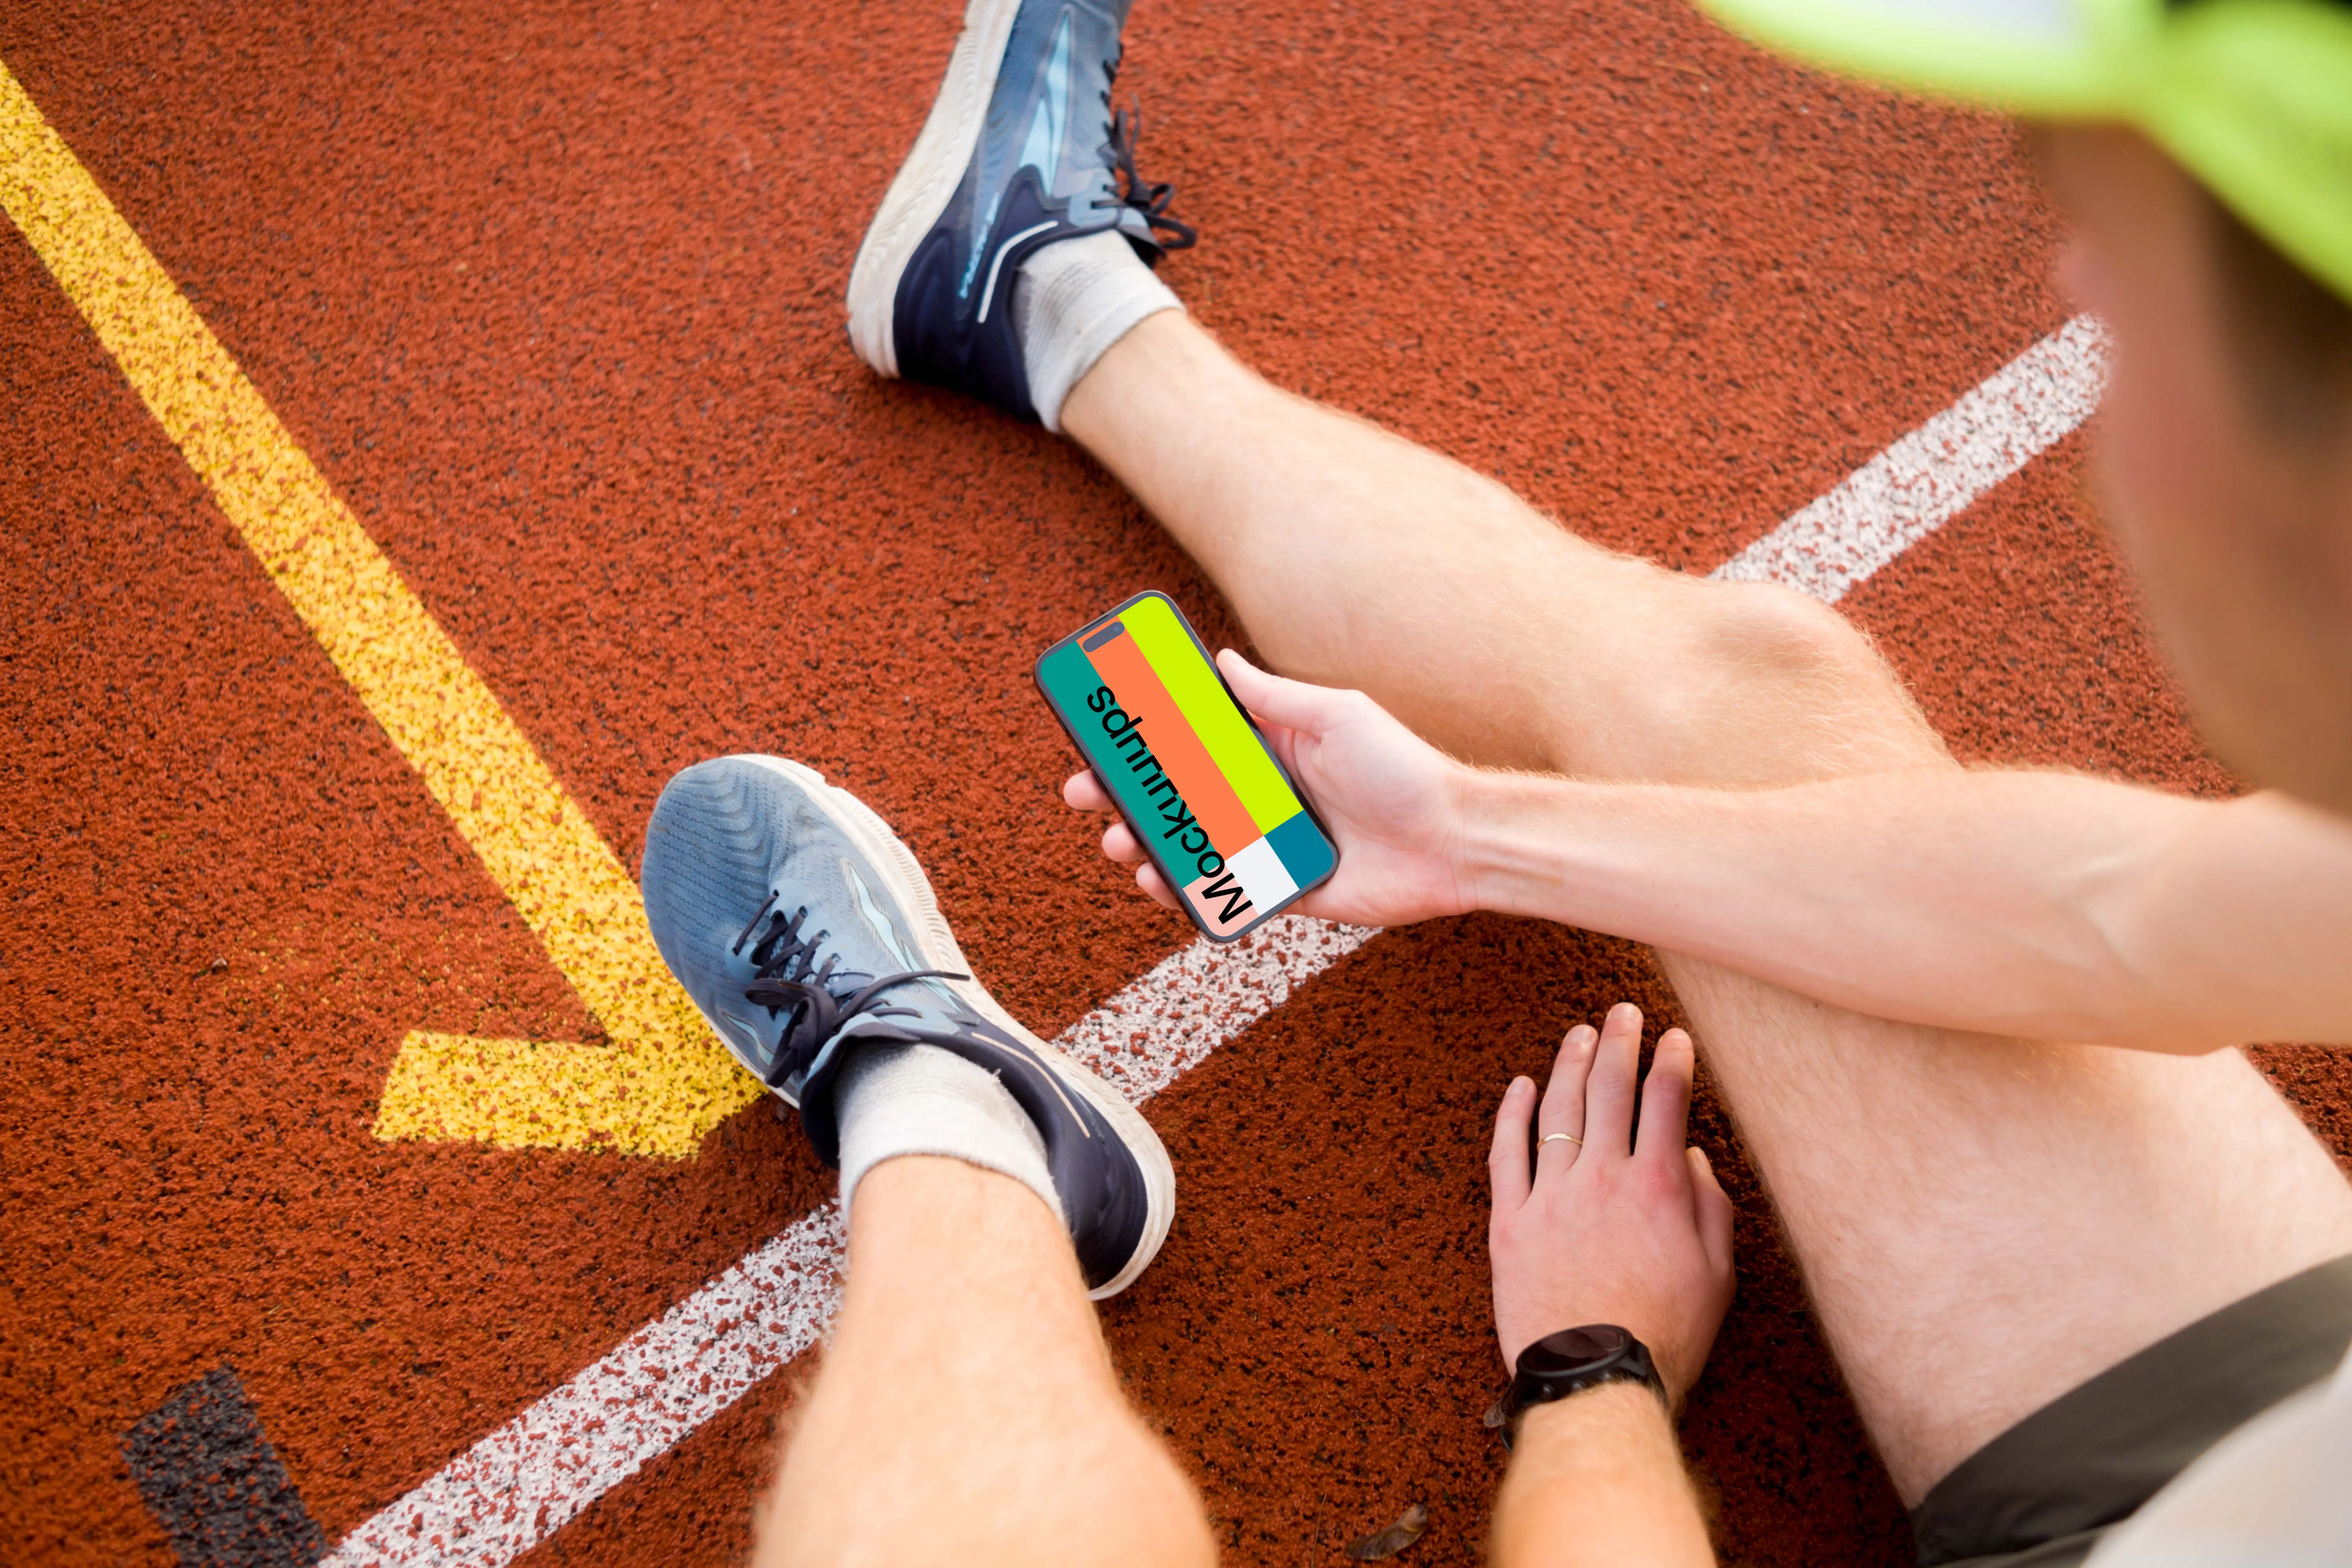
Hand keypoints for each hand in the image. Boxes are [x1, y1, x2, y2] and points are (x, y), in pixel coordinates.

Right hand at [1059, 650, 1472, 927]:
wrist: (1454, 841)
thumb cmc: (1404, 770)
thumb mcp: (1337, 714)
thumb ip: (1274, 696)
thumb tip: (1220, 659)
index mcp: (1271, 750)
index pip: (1194, 742)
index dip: (1146, 740)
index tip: (1102, 734)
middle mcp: (1263, 798)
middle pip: (1177, 796)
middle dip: (1124, 794)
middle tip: (1085, 794)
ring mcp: (1269, 846)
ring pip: (1189, 847)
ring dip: (1145, 844)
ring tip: (1121, 842)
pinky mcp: (1283, 891)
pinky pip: (1223, 893)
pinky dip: (1185, 890)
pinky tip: (1161, 882)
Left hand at [1487, 1004, 1734, 1406]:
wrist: (1594, 1380)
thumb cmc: (1665, 1335)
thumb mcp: (1717, 1276)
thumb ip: (1710, 1207)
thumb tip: (1691, 1155)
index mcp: (1658, 1188)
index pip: (1666, 1100)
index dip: (1672, 1060)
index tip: (1675, 1036)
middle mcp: (1603, 1179)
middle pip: (1609, 1089)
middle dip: (1619, 1042)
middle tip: (1622, 1012)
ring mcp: (1550, 1197)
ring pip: (1557, 1111)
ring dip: (1569, 1064)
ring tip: (1579, 1034)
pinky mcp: (1509, 1223)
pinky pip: (1505, 1154)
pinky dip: (1511, 1114)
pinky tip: (1519, 1085)